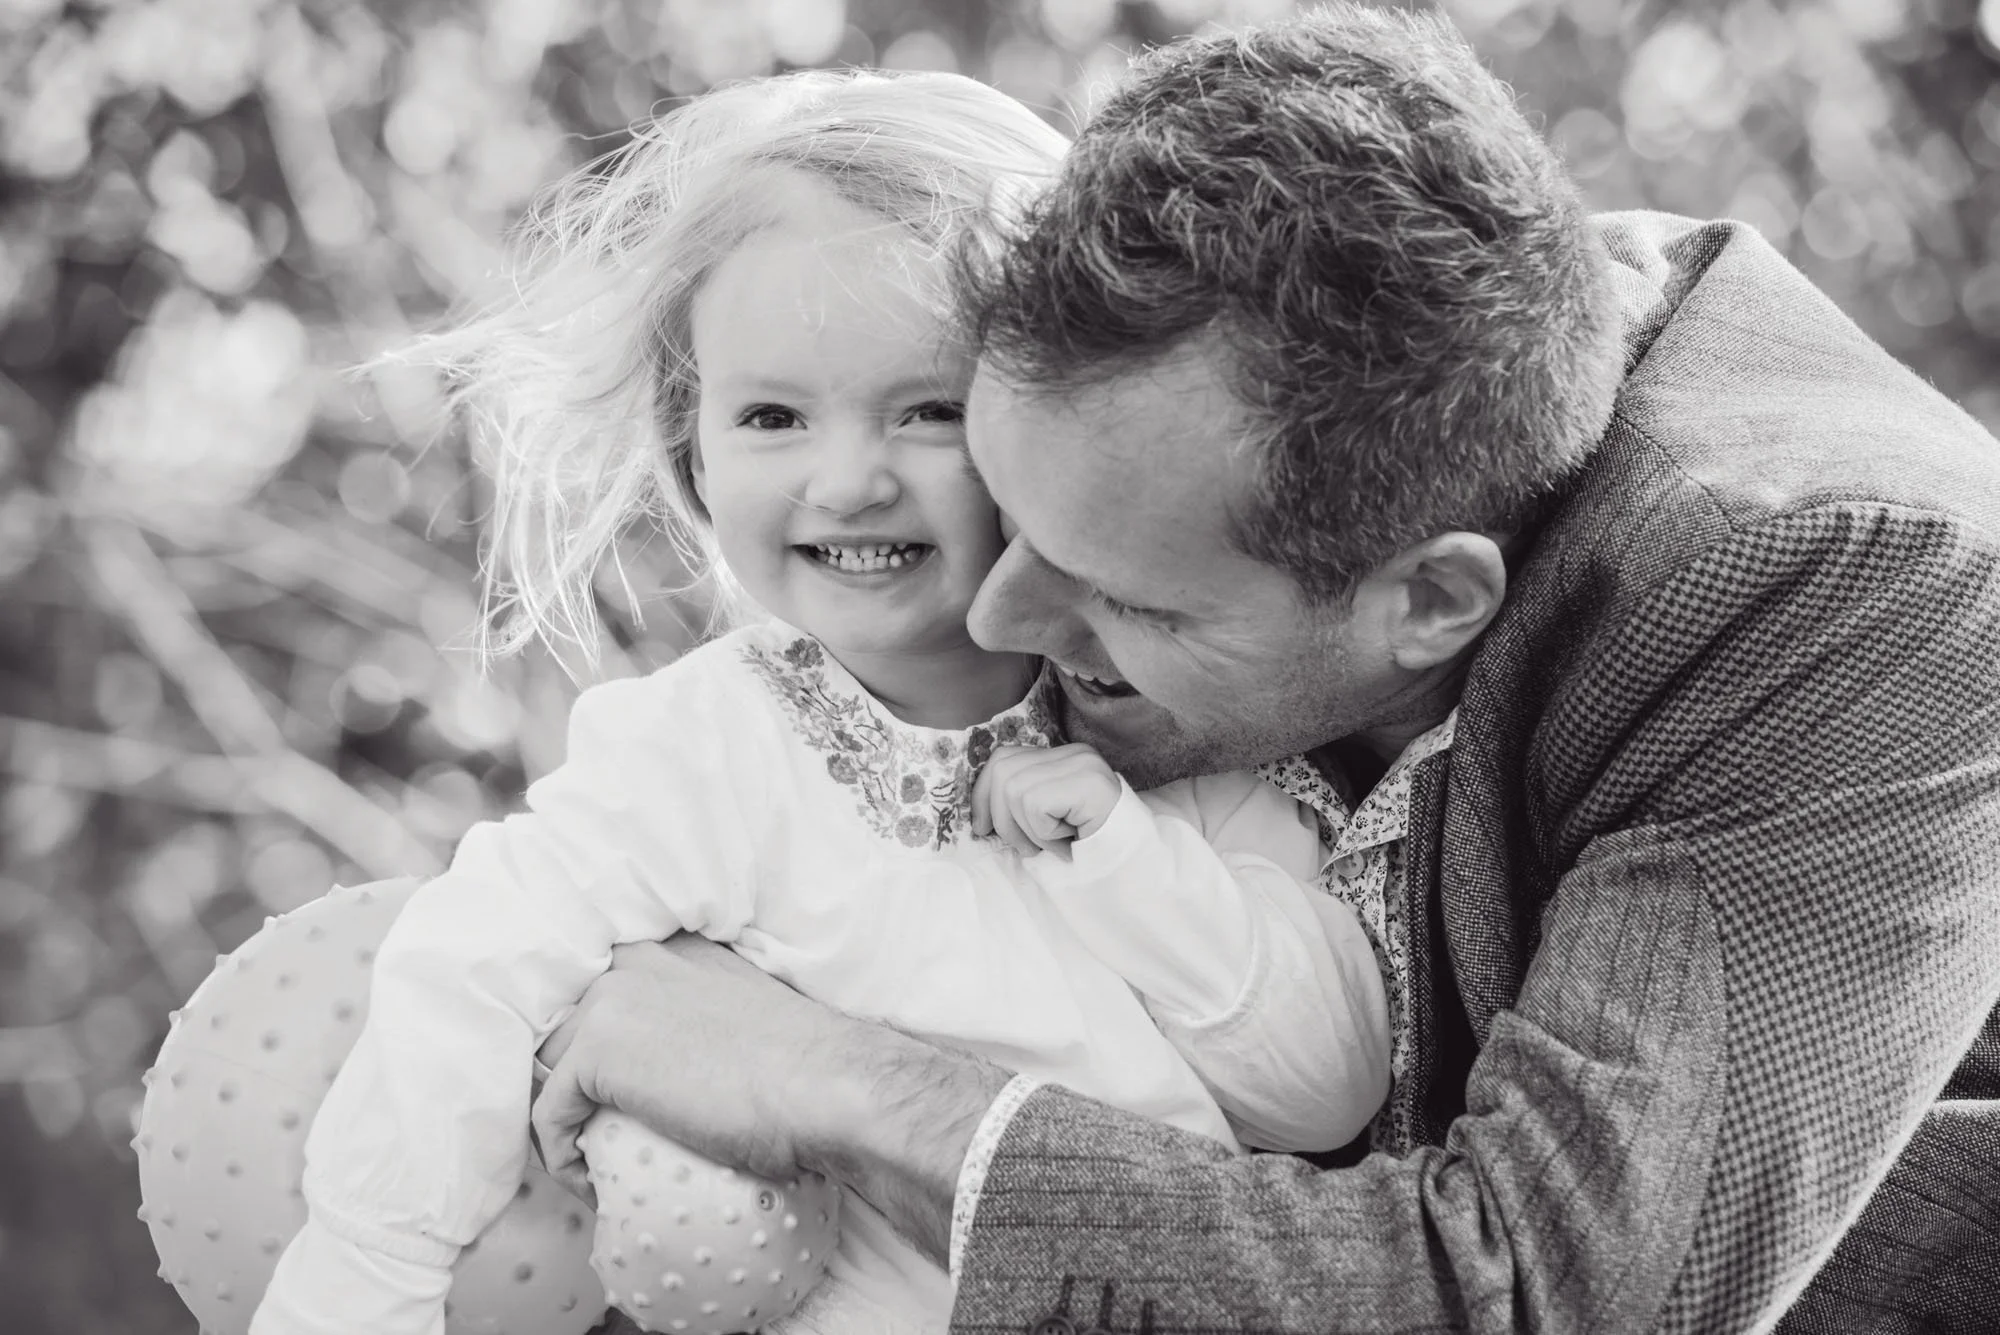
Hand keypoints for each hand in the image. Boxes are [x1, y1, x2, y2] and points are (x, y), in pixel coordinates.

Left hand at [531, 936, 842, 1202]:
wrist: (826, 1088)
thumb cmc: (807, 1072)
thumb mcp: (746, 1022)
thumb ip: (705, 1021)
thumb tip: (693, 1066)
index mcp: (675, 951)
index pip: (607, 995)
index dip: (602, 1053)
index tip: (615, 1102)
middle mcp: (637, 961)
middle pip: (570, 1028)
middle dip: (576, 1084)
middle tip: (601, 1138)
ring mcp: (612, 1000)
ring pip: (552, 1067)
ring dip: (566, 1121)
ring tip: (599, 1164)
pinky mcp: (597, 1049)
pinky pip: (550, 1115)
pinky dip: (564, 1158)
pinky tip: (596, 1184)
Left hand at [971, 742, 1124, 855]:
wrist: (1137, 870)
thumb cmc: (1088, 851)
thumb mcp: (1047, 823)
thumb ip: (1019, 806)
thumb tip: (978, 815)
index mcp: (1063, 758)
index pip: (1003, 758)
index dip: (982, 794)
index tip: (981, 827)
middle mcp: (1075, 753)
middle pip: (1003, 771)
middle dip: (1002, 819)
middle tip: (1029, 848)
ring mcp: (1084, 764)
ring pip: (1015, 791)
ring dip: (1028, 832)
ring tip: (1057, 844)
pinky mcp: (1089, 783)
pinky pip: (1035, 804)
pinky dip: (1043, 834)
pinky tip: (1069, 841)